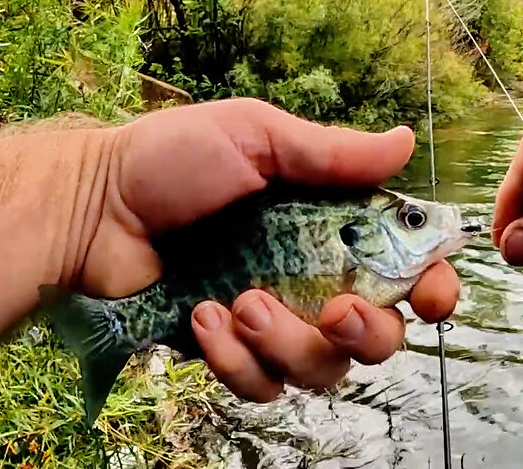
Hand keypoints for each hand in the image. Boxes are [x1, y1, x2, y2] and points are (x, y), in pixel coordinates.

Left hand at [76, 98, 459, 401]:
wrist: (91, 209)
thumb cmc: (168, 160)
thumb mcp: (254, 136)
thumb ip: (331, 152)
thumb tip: (406, 142)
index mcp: (330, 224)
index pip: (405, 266)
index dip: (431, 286)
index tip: (429, 296)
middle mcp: (312, 277)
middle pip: (379, 335)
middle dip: (368, 333)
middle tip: (333, 310)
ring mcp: (273, 320)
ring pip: (321, 369)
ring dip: (287, 343)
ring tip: (239, 302)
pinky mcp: (230, 354)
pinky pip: (261, 385)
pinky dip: (235, 359)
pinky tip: (203, 316)